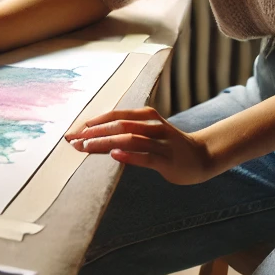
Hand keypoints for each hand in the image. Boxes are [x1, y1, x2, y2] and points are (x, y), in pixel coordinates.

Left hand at [65, 106, 215, 185]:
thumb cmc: (168, 145)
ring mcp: (161, 142)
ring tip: (86, 147)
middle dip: (94, 132)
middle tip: (73, 140)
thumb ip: (128, 131)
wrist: (201, 156)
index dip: (93, 121)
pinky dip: (129, 155)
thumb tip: (96, 135)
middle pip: (119, 125)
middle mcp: (153, 125)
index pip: (115, 115)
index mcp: (147, 115)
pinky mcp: (167, 159)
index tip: (74, 130)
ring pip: (129, 139)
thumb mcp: (149, 132)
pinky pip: (146, 156)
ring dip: (105, 143)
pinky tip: (114, 156)